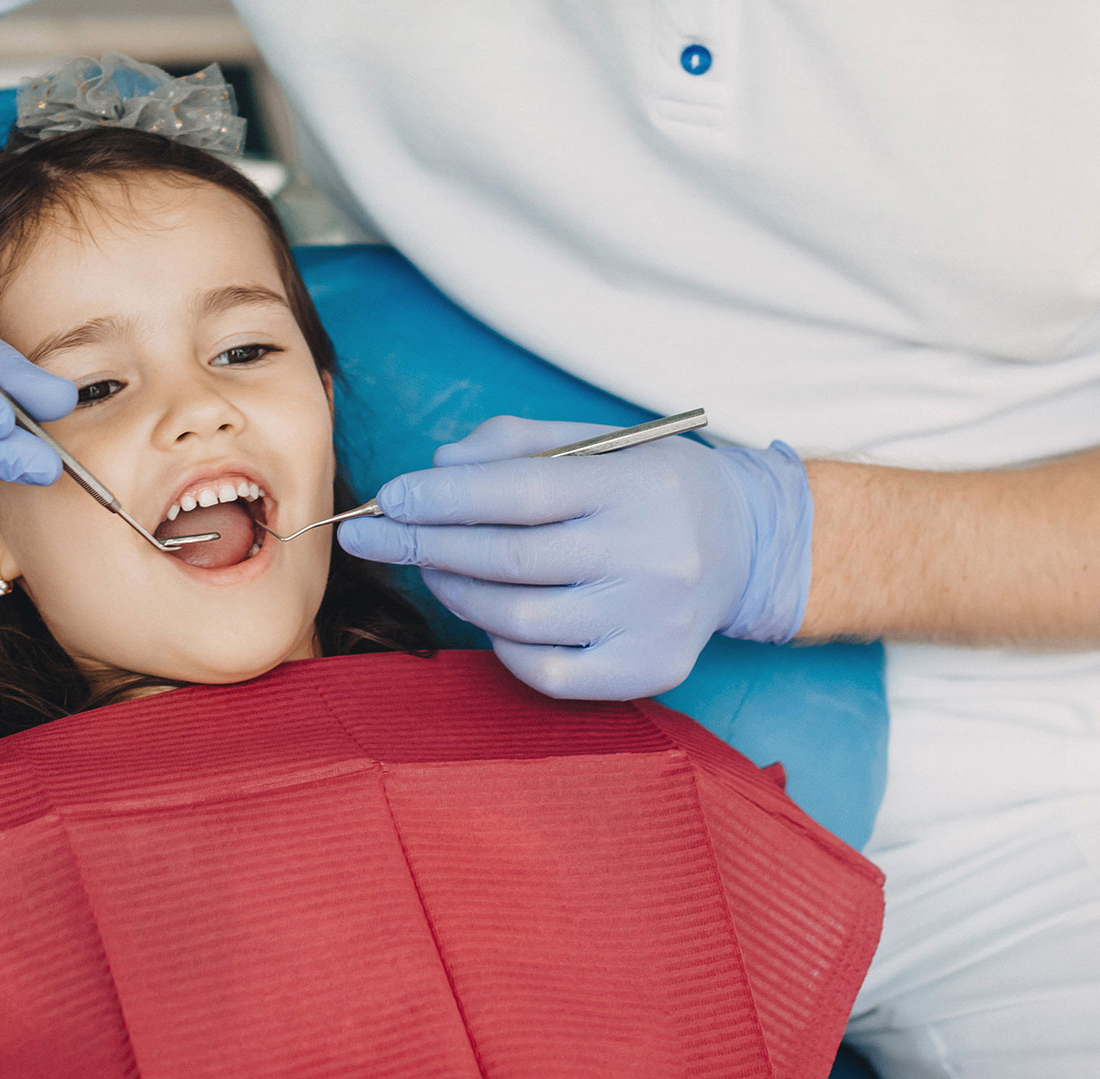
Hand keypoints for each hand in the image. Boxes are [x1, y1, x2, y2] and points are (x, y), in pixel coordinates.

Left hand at [337, 416, 812, 699]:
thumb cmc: (650, 487)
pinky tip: (490, 614)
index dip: (445, 498)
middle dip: (425, 544)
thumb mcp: (597, 442)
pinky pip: (547, 672)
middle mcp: (652, 555)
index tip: (388, 498)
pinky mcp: (651, 670)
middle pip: (510, 557)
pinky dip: (500, 644)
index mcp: (637, 485)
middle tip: (373, 536)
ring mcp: (653, 620)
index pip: (522, 491)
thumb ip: (513, 444)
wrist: (747, 545)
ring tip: (431, 566)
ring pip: (519, 618)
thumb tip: (436, 469)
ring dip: (455, 591)